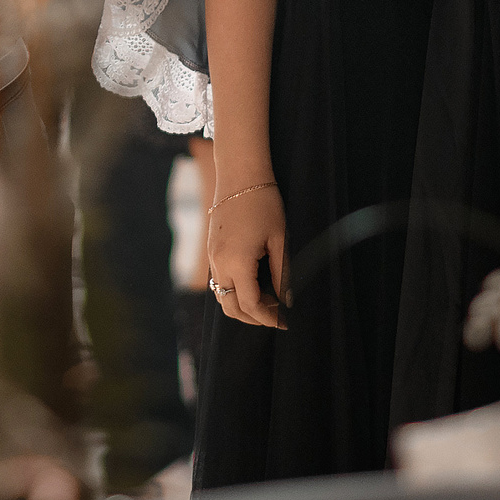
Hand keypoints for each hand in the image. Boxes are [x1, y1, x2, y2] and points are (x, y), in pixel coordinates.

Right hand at [207, 180, 288, 328]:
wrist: (239, 175)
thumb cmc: (264, 204)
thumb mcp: (280, 240)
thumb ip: (282, 274)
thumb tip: (287, 301)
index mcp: (236, 262)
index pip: (250, 305)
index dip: (269, 319)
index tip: (286, 323)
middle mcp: (219, 263)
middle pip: (231, 307)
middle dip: (254, 318)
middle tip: (278, 316)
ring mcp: (212, 256)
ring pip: (222, 295)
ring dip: (242, 305)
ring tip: (268, 302)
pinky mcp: (211, 249)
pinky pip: (220, 280)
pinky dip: (235, 290)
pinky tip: (255, 284)